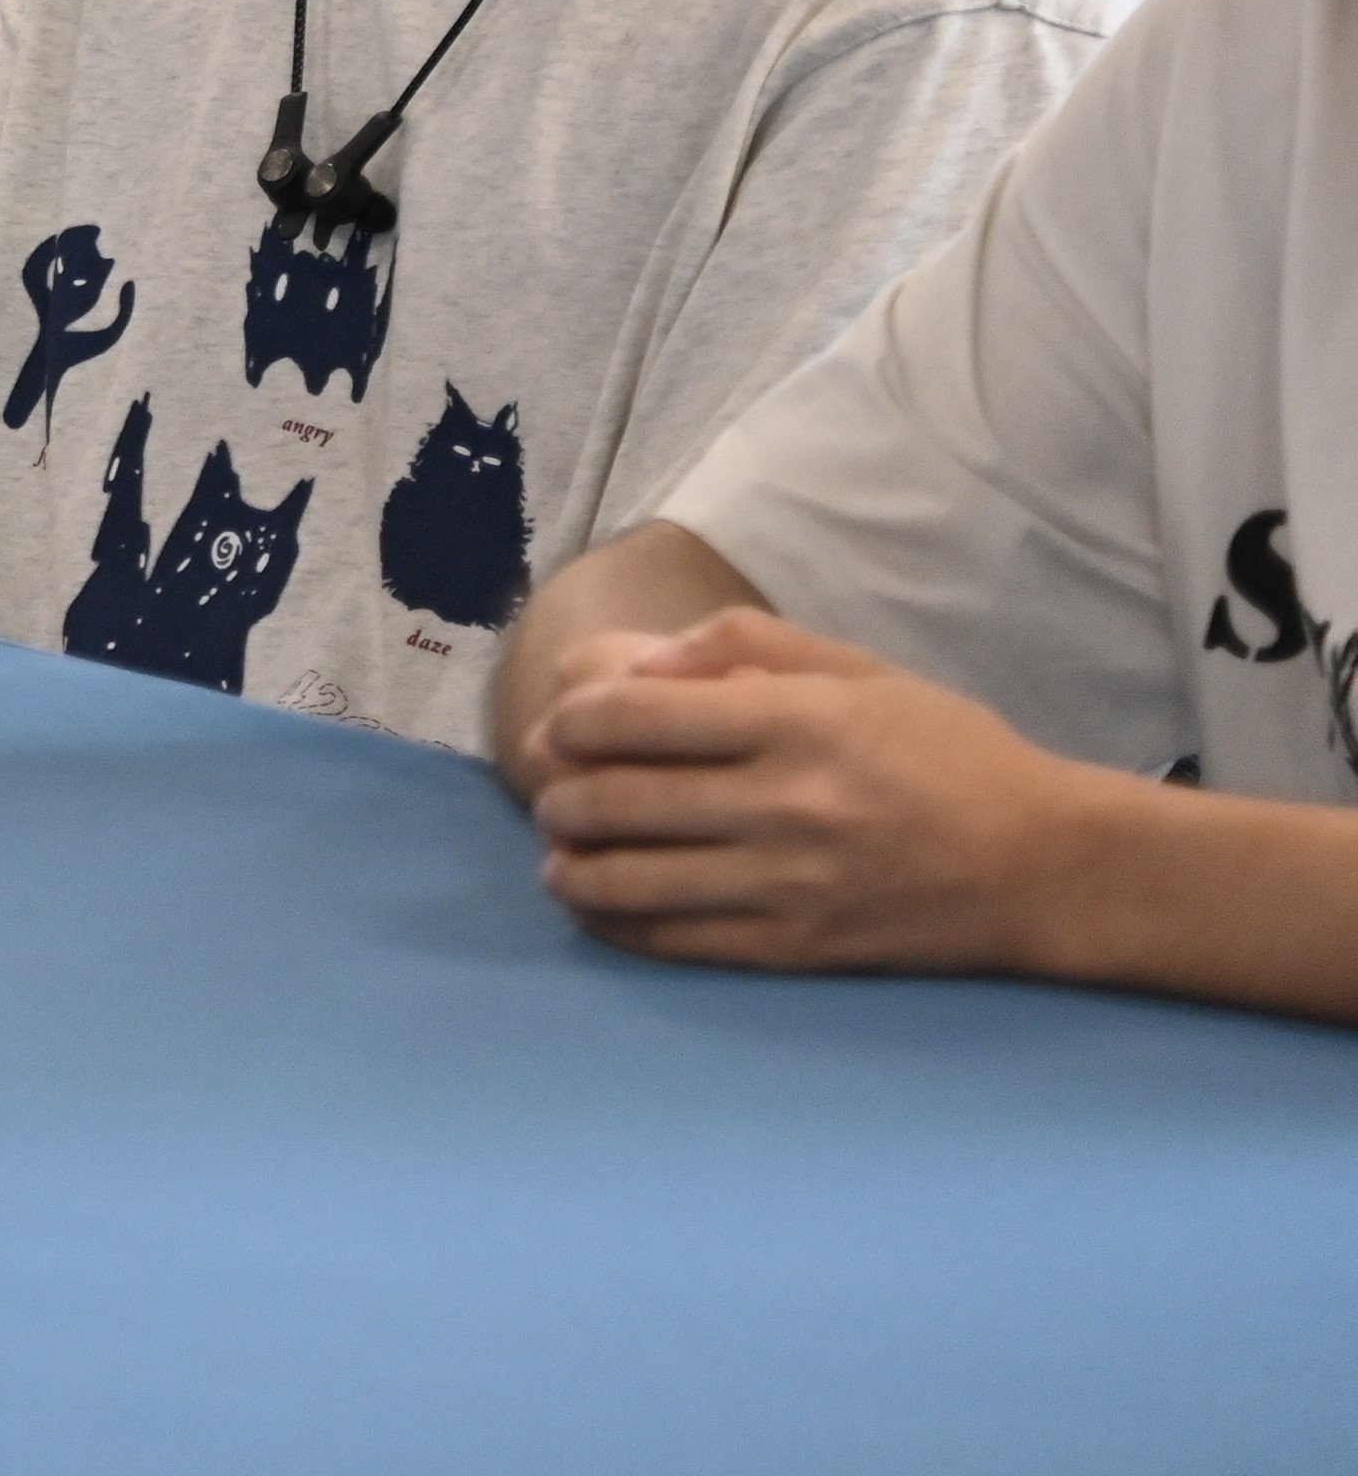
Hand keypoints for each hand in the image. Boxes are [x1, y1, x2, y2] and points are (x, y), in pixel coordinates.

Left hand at [527, 609, 1128, 974]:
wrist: (1047, 866)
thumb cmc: (951, 753)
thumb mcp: (860, 670)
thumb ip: (746, 646)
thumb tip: (644, 664)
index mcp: (798, 723)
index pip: (639, 717)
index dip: (573, 722)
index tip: (557, 726)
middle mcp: (788, 804)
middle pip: (623, 801)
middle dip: (558, 796)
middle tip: (544, 792)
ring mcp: (793, 884)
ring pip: (639, 880)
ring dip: (573, 868)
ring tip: (554, 857)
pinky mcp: (804, 947)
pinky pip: (685, 942)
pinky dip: (623, 927)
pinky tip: (599, 910)